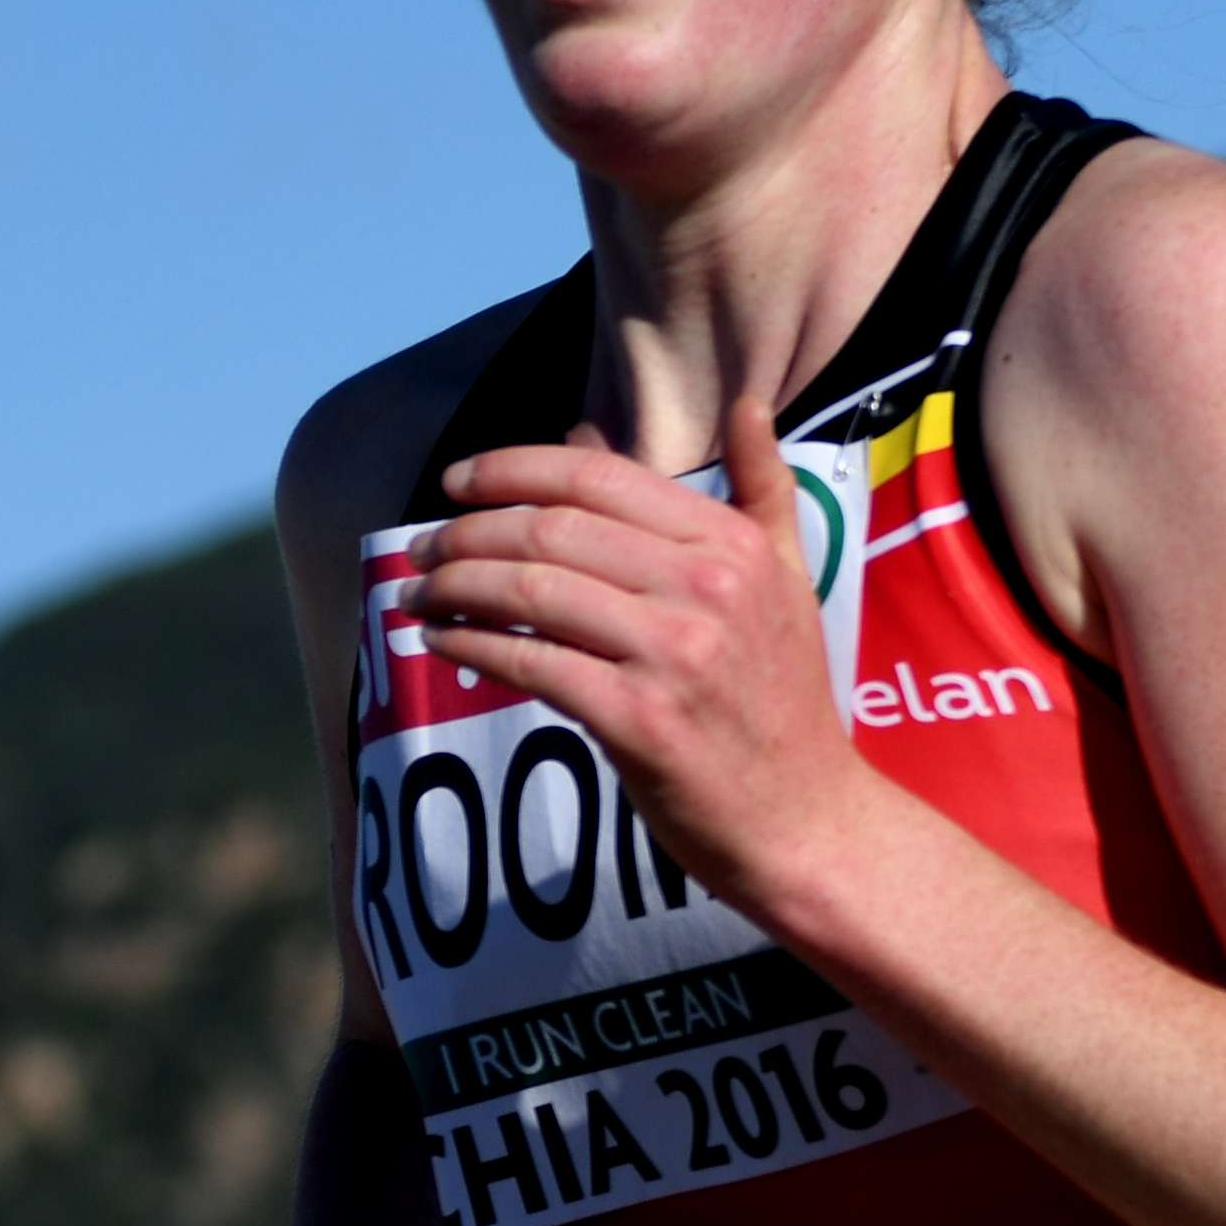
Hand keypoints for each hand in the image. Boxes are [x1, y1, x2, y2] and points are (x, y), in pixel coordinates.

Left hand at [407, 402, 875, 913]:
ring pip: (532, 591)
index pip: (599, 477)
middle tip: (424, 547)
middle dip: (468, 531)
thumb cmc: (787, 702)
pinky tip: (441, 641)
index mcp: (732, 545)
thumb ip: (763, 491)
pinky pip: (532, 665)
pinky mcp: (638, 722)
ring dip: (456, 586)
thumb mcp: (792, 580)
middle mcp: (706, 588)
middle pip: (552, 529)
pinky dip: (472, 645)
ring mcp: (673, 655)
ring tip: (418, 591)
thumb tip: (747, 405)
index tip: (458, 482)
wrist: (807, 820)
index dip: (513, 469)